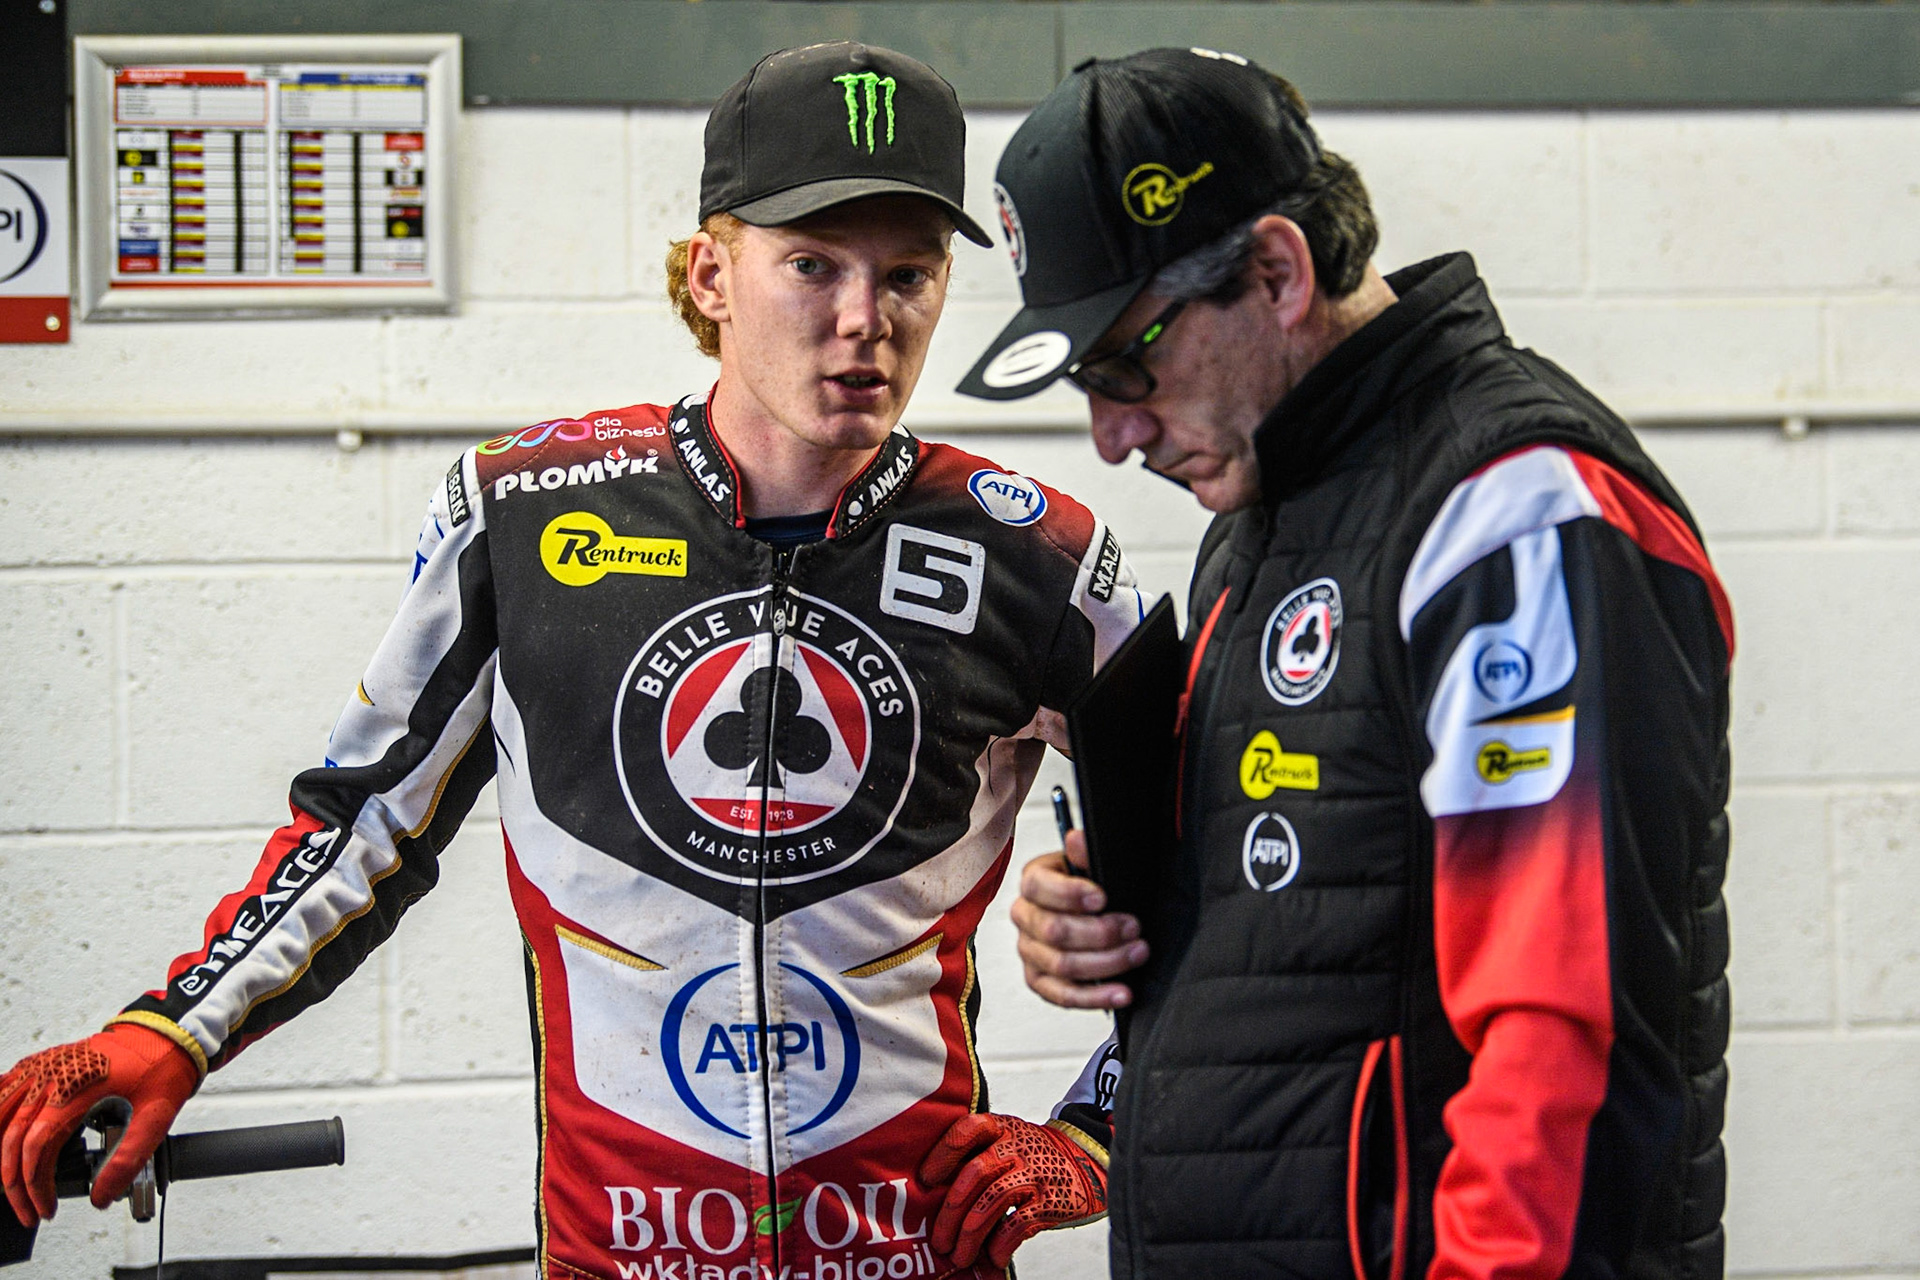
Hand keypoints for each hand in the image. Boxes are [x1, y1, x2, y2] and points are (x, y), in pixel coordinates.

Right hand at [0, 1023, 198, 1226]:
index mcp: (74, 1092)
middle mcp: (51, 1077)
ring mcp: (44, 1067)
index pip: (36, 1150)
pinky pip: (5, 1087)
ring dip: (0, 1152)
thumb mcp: (154, 1118)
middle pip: (11, 1138)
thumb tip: (100, 1197)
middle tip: (29, 1209)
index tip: (46, 1209)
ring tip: (10, 1183)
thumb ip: (127, 1160)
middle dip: (14, 1182)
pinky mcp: (44, 1062)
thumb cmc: (161, 1066)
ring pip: (0, 1113)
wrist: (167, 1032)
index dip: (36, 1186)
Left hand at [918, 1113, 1107, 1268]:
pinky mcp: (1050, 1201)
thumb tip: (933, 1196)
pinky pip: (1018, 1225)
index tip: (925, 1180)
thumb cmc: (1032, 1156)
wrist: (1084, 1161)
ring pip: (992, 1202)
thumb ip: (976, 1156)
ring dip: (970, 1234)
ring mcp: (1033, 1174)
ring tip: (959, 1255)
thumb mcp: (1006, 1139)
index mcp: (1000, 1128)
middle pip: (974, 1174)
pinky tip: (993, 1256)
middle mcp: (1016, 1148)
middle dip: (951, 1212)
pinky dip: (1001, 1245)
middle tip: (939, 1240)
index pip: (966, 1130)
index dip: (942, 1154)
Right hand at [1010, 831, 1147, 1008]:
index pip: (1038, 887)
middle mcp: (1025, 916)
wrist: (1097, 914)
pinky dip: (1096, 997)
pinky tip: (1122, 992)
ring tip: (1137, 954)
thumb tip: (1076, 839)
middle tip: (1133, 928)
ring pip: (1061, 965)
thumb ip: (1086, 852)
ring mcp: (1030, 951)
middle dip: (1099, 932)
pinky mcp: (1040, 981)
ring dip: (1106, 963)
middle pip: (1054, 931)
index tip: (1102, 898)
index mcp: (1034, 881)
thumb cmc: (1095, 888)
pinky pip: (1063, 995)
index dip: (1070, 894)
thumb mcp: (1094, 864)